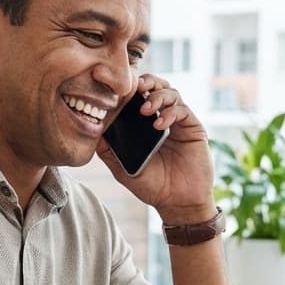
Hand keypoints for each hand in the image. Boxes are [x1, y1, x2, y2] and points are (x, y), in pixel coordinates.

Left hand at [96, 74, 215, 222]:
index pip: (137, 95)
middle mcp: (162, 118)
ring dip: (157, 96)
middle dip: (145, 81)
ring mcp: (178, 122)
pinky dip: (170, 113)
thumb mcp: (122, 168)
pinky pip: (183, 110)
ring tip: (145, 110)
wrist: (177, 203)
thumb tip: (90, 130)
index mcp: (144, 124)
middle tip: (135, 87)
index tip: (116, 90)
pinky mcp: (193, 128)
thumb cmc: (152, 186)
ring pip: (170, 93)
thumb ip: (108, 149)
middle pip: (156, 86)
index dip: (128, 89)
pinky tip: (160, 125)